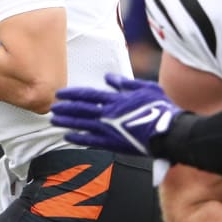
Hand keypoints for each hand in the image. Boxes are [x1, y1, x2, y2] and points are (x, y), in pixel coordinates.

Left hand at [50, 73, 182, 155]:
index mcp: (116, 100)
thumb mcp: (146, 88)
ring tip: (54, 121)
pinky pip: (91, 140)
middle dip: (65, 108)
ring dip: (66, 122)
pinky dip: (78, 138)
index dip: (73, 94)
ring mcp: (110, 129)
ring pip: (82, 125)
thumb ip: (125, 83)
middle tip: (52, 107)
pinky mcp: (113, 143)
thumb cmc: (161, 109)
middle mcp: (109, 114)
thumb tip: (109, 78)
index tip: (60, 94)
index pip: (88, 95)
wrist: (169, 132)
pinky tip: (67, 136)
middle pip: (81, 109)